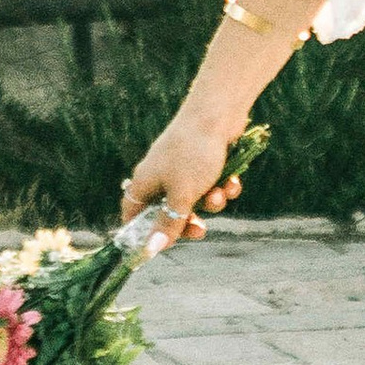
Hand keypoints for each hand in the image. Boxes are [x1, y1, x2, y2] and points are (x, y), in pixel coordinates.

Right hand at [119, 110, 244, 251]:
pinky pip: (211, 186)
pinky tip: (231, 181)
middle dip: (187, 222)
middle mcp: (160, 176)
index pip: (132, 214)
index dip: (142, 232)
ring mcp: (182, 169)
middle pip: (168, 213)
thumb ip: (168, 223)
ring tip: (218, 193)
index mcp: (144, 183)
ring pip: (195, 201)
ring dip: (211, 203)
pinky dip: (222, 187)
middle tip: (200, 230)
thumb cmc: (193, 154)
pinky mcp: (204, 163)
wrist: (218, 114)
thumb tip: (151, 250)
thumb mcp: (181, 195)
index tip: (156, 247)